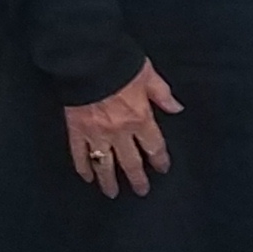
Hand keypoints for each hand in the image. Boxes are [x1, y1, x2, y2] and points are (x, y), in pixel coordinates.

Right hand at [64, 62, 181, 195]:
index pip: (154, 146)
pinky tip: (87, 177)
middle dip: (137, 179)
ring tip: (112, 193)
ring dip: (109, 181)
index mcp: (139, 118)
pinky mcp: (76, 130)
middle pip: (130, 162)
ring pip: (104, 165)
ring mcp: (96, 134)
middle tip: (141, 191)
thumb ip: (162, 94)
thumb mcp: (148, 74)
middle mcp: (119, 132)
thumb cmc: (119, 63)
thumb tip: (177, 108)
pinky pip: (79, 155)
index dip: (160, 160)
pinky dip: (83, 168)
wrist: (86, 58)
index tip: (162, 168)